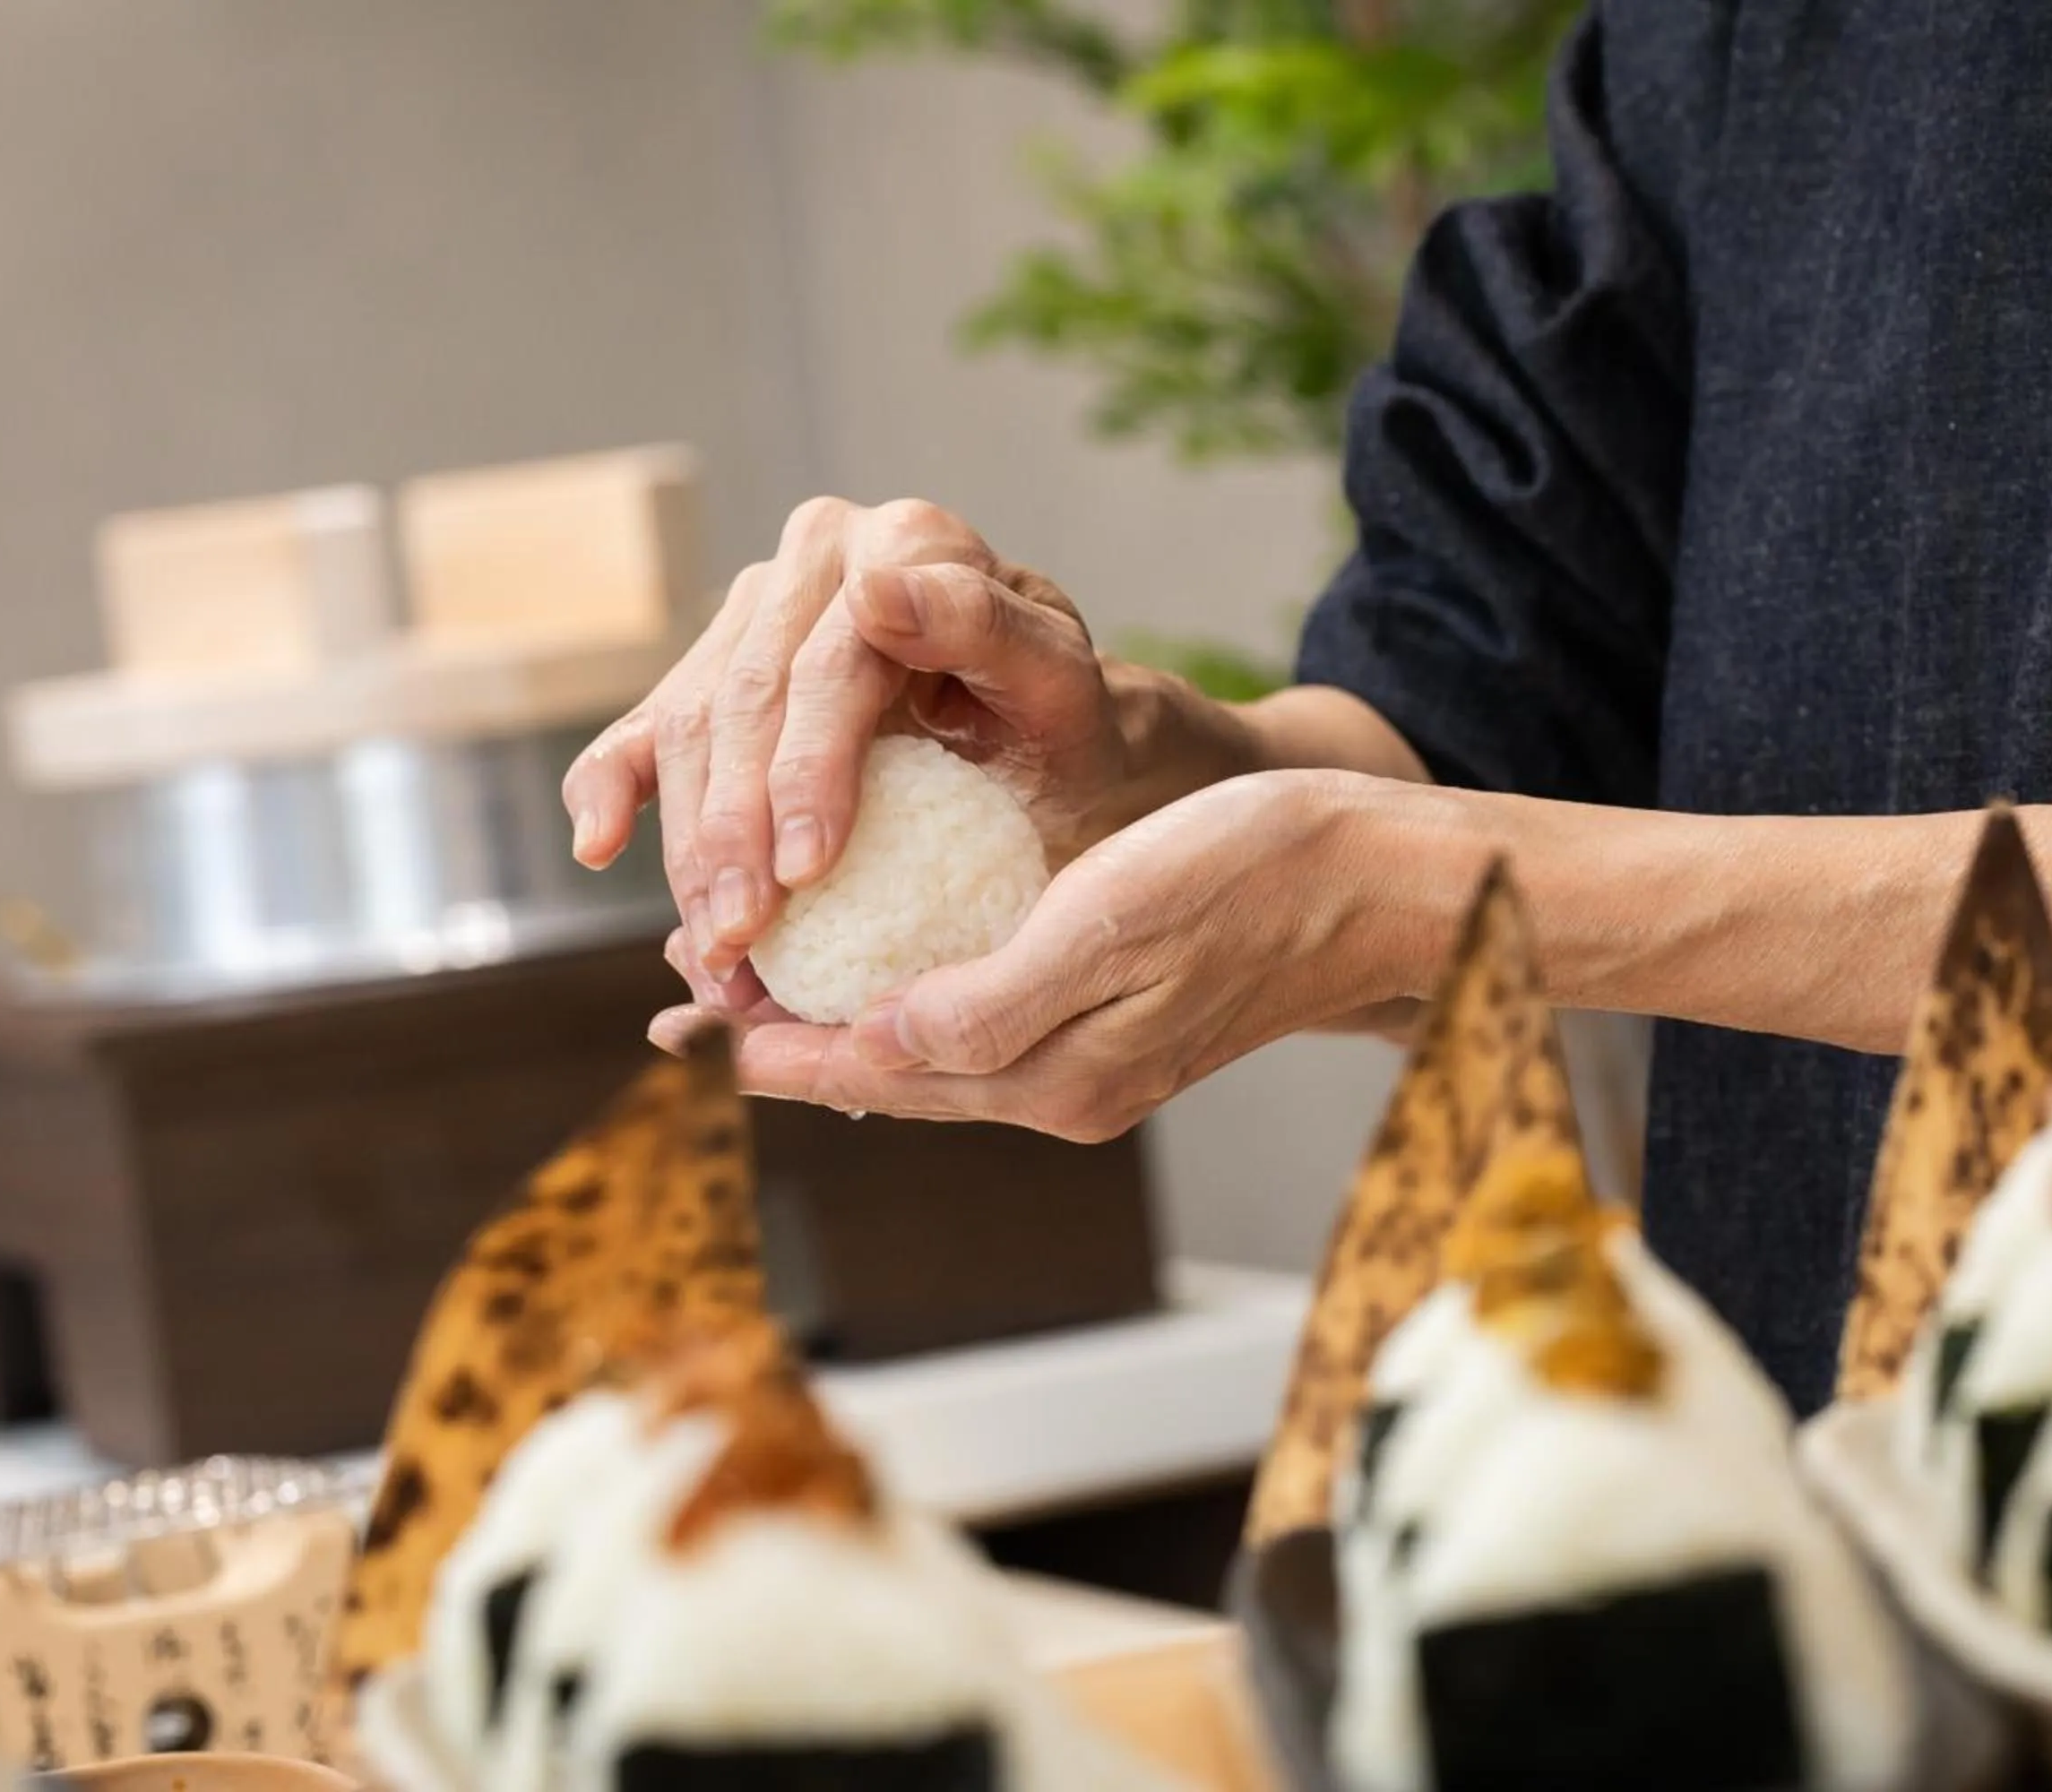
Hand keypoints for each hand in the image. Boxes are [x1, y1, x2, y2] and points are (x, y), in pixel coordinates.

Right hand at [560, 497, 1136, 983]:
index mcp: (906, 539)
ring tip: (712, 948)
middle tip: (741, 939)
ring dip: (688, 847)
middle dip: (733, 833)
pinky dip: (614, 788)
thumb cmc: (1071, 729)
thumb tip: (875, 589)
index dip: (806, 773)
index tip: (804, 872)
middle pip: (745, 702)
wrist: (1060, 748)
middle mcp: (822, 556)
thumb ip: (988, 630)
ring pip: (688, 727)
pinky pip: (646, 727)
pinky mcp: (718, 667)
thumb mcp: (1063, 687)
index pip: (828, 667)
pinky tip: (601, 845)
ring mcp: (759, 608)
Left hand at [646, 771, 1463, 1139]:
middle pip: (884, 1080)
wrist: (1377, 886)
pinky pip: (975, 1037)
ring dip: (833, 1029)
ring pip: (924, 1061)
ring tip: (749, 988)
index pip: (870, 1075)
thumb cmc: (1255, 878)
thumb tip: (876, 1043)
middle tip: (682, 997)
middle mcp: (1062, 1093)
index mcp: (1054, 1078)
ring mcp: (1091, 1071)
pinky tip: (873, 977)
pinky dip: (902, 1011)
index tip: (674, 1017)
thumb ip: (994, 1000)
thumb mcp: (1114, 921)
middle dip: (779, 1043)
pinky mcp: (1113, 1036)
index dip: (763, 1048)